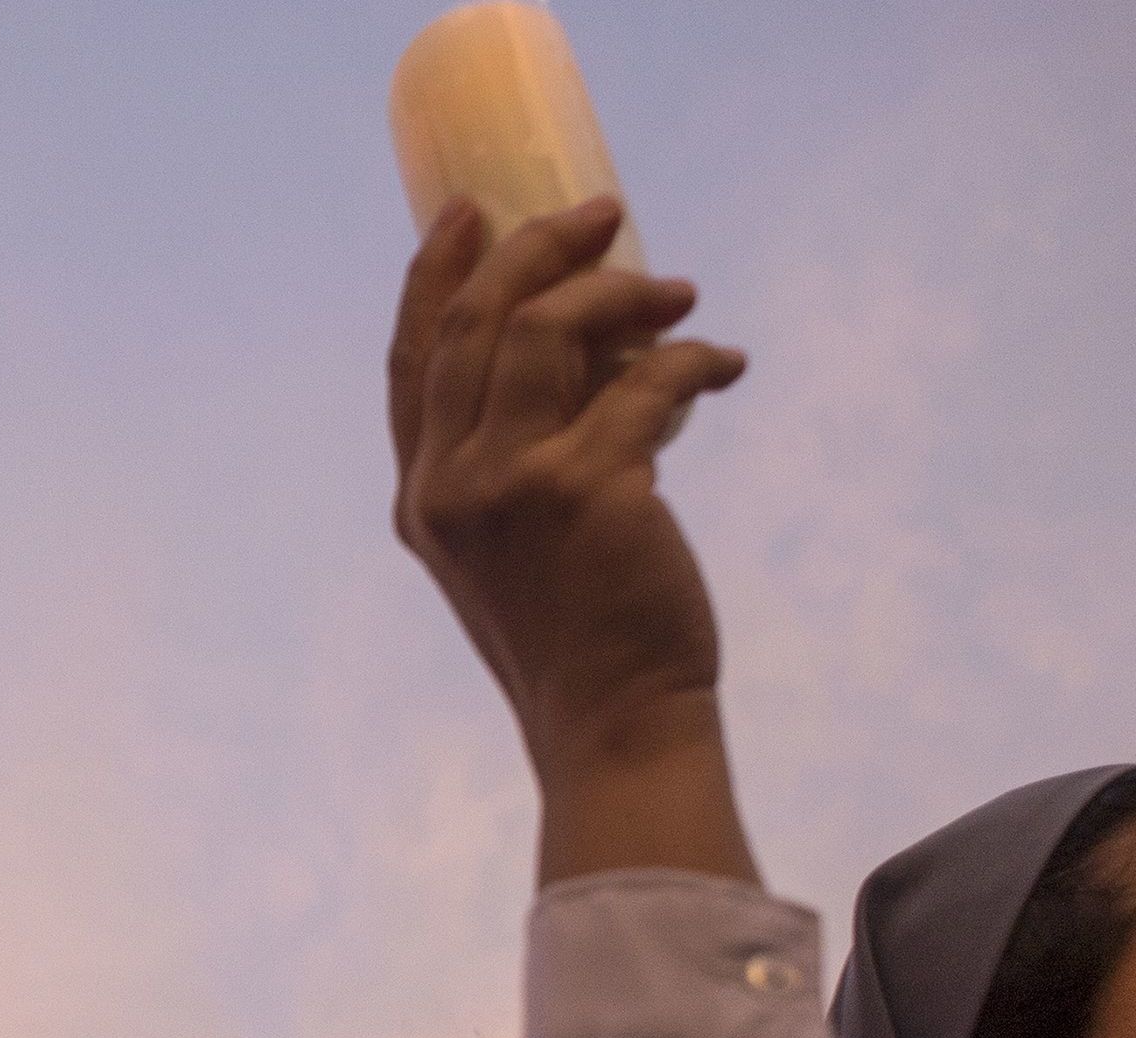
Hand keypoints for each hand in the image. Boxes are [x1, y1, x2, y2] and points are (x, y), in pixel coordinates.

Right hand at [389, 198, 757, 883]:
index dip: (435, 275)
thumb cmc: (578, 641)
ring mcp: (512, 487)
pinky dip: (693, 358)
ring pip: (550, 330)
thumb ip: (517, 458)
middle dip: (538, 248)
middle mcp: (451, 485)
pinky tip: (724, 364)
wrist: (614, 727)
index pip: (412, 360)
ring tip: (678, 295)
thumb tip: (594, 349)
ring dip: (621, 293)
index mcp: (421, 498)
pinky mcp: (589, 490)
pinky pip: (645, 382)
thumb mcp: (515, 546)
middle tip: (604, 216)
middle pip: (478, 321)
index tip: (470, 212)